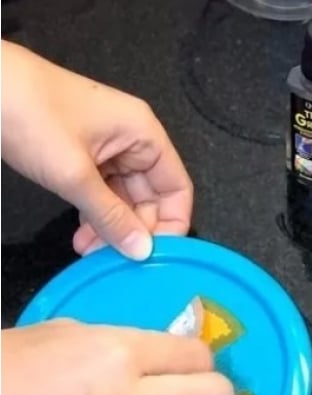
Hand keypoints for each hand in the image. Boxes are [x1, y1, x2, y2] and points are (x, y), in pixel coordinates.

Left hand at [1, 40, 192, 259]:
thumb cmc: (29, 116)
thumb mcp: (74, 174)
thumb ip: (111, 216)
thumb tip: (141, 251)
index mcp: (144, 135)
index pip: (177, 188)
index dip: (172, 223)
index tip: (154, 254)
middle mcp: (133, 142)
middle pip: (151, 198)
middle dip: (134, 230)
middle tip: (113, 257)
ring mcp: (109, 150)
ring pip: (125, 200)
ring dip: (112, 227)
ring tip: (90, 249)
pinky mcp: (86, 157)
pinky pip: (103, 194)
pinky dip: (96, 216)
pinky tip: (83, 235)